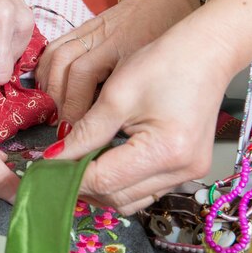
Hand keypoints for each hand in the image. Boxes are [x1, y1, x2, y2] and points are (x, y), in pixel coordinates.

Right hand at [36, 0, 199, 124]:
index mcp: (124, 43)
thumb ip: (133, 88)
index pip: (84, 73)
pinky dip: (45, 70)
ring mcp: (88, 29)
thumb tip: (108, 125)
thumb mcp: (158, 63)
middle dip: (58, 99)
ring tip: (51, 111)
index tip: (75, 133)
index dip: (74, 106)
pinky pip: (53, 48)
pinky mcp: (80, 28)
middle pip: (64, 64)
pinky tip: (48, 90)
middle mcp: (101, 34)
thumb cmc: (168, 32)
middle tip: (61, 126)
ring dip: (48, 86)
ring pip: (55, 55)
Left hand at [43, 22, 233, 213]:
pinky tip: (101, 164)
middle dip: (82, 186)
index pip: (104, 179)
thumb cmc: (163, 64)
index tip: (44, 167)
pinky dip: (119, 182)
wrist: (207, 51)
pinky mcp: (188, 169)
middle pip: (117, 198)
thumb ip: (85, 132)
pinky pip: (145, 190)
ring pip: (130, 200)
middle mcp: (182, 171)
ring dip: (100, 188)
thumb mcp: (116, 95)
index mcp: (165, 151)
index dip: (69, 175)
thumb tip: (55, 157)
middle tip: (55, 168)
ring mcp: (188, 173)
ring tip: (75, 167)